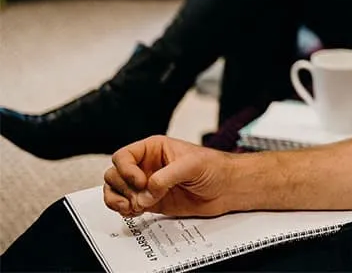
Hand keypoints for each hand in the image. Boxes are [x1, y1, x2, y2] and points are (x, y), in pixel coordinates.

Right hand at [104, 136, 235, 217]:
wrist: (227, 188)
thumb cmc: (215, 168)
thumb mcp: (192, 165)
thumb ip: (166, 177)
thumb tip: (146, 193)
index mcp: (154, 148)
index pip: (123, 156)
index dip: (126, 170)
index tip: (141, 182)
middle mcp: (146, 166)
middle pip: (114, 175)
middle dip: (123, 188)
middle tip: (140, 197)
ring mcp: (147, 185)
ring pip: (115, 191)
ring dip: (118, 201)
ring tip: (133, 207)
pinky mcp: (150, 202)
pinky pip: (126, 206)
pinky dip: (125, 211)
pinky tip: (136, 211)